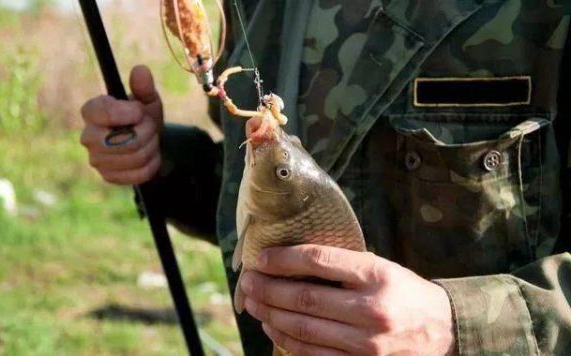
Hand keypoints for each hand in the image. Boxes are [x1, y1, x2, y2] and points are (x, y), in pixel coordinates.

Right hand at [80, 65, 163, 184]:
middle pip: (120, 140)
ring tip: (150, 139)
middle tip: (149, 126)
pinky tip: (149, 156)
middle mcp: (88, 136)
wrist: (146, 141)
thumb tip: (140, 70)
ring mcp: (96, 160)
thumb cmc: (142, 117)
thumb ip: (144, 87)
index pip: (101, 112)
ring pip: (133, 157)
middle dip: (145, 132)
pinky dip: (152, 164)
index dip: (127, 113)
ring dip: (151, 147)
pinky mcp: (109, 177)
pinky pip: (138, 174)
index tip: (139, 111)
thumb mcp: (146, 100)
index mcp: (92, 111)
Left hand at [240, 245, 454, 355]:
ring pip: (303, 328)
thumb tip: (290, 260)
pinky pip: (313, 353)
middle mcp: (371, 308)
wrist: (442, 329)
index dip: (283, 258)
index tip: (261, 258)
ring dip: (271, 314)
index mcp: (376, 274)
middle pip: (304, 297)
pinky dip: (287, 339)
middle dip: (268, 288)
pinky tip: (273, 326)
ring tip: (253, 302)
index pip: (318, 261)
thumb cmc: (404, 291)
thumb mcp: (380, 267)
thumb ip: (341, 265)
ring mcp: (366, 342)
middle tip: (248, 281)